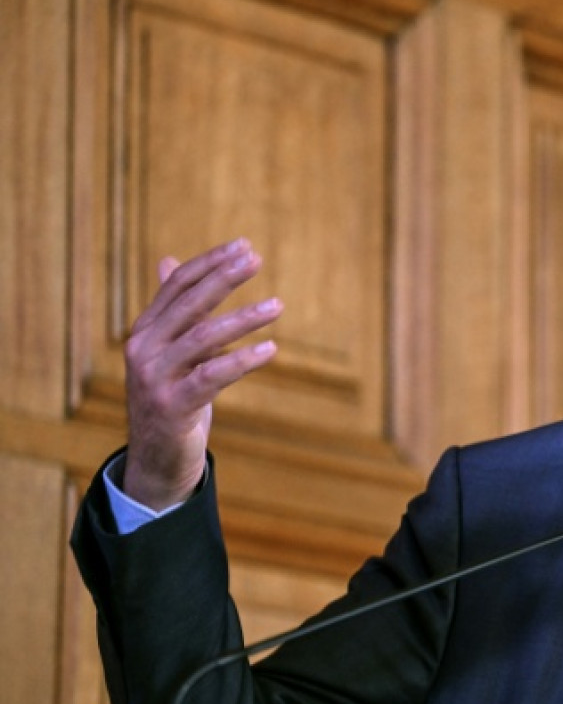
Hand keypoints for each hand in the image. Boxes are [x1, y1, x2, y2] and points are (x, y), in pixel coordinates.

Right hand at [122, 238, 281, 509]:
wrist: (157, 458)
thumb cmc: (173, 396)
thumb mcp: (172, 350)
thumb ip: (174, 310)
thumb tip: (167, 260)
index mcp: (146, 330)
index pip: (177, 285)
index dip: (210, 263)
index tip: (244, 246)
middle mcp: (143, 349)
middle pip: (188, 303)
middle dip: (223, 278)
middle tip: (257, 259)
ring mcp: (154, 378)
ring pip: (202, 337)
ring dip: (243, 318)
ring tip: (278, 305)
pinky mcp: (172, 406)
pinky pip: (212, 376)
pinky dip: (243, 360)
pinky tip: (271, 348)